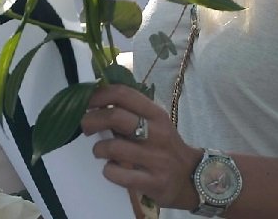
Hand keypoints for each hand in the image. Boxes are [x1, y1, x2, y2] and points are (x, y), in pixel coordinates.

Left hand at [81, 84, 202, 210]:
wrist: (191, 178)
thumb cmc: (164, 146)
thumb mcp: (154, 124)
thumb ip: (130, 113)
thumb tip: (94, 102)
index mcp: (156, 114)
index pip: (123, 94)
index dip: (98, 95)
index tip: (85, 102)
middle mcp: (158, 134)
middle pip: (115, 117)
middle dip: (91, 120)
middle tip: (85, 127)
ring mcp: (156, 159)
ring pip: (113, 147)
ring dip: (98, 149)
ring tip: (100, 151)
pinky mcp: (153, 182)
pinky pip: (118, 174)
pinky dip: (108, 171)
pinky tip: (112, 169)